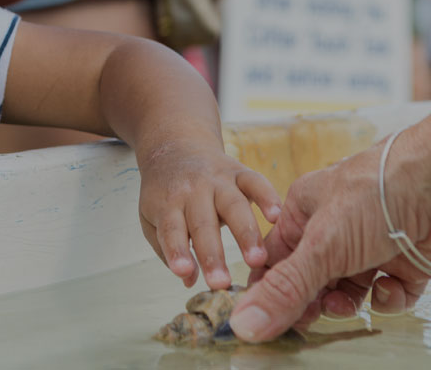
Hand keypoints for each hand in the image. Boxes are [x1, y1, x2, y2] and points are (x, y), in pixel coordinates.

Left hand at [138, 141, 282, 289]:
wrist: (175, 146)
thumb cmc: (165, 193)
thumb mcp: (153, 219)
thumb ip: (169, 251)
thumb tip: (189, 281)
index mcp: (168, 204)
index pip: (171, 230)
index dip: (176, 251)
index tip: (182, 271)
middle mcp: (193, 191)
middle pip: (203, 224)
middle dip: (213, 255)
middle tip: (221, 283)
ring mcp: (217, 180)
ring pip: (233, 206)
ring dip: (246, 234)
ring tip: (258, 260)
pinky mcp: (239, 172)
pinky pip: (256, 182)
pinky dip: (268, 196)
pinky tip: (277, 217)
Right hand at [226, 117, 430, 342]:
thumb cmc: (377, 194)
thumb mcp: (321, 246)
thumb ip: (285, 290)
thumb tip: (245, 325)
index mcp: (305, 211)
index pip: (275, 258)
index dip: (268, 289)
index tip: (263, 318)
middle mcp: (337, 228)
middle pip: (311, 279)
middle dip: (310, 301)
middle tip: (310, 317)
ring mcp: (372, 246)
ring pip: (348, 291)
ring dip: (346, 303)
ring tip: (348, 303)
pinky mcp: (405, 261)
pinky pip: (387, 294)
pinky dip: (388, 298)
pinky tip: (390, 286)